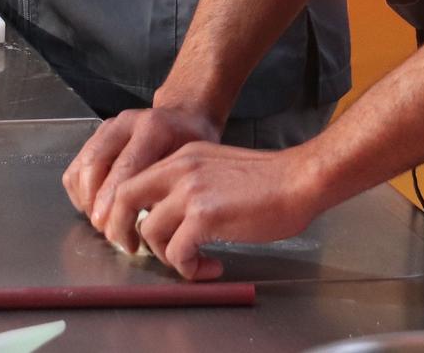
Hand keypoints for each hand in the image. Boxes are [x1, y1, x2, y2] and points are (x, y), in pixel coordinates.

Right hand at [63, 104, 220, 230]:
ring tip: (102, 223)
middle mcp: (126, 123)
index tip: (114, 232)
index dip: (114, 203)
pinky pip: (76, 168)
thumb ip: (168, 190)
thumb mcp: (191, 163)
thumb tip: (147, 231)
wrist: (183, 115)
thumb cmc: (191, 144)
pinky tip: (95, 208)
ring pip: (82, 167)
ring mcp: (108, 127)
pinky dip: (79, 192)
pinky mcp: (96, 136)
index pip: (125, 167)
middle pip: (96, 165)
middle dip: (96, 205)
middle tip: (107, 231)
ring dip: (86, 200)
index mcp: (153, 128)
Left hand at [106, 142, 328, 279]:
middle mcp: (180, 168)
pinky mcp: (204, 215)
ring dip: (167, 256)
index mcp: (183, 155)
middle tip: (135, 250)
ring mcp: (190, 190)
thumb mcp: (218, 169)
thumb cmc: (271, 181)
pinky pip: (178, 252)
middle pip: (124, 198)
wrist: (300, 180)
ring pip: (150, 231)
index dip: (127, 209)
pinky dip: (189, 268)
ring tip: (194, 263)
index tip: (137, 231)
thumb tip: (171, 218)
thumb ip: (191, 185)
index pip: (134, 179)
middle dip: (122, 230)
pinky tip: (211, 267)